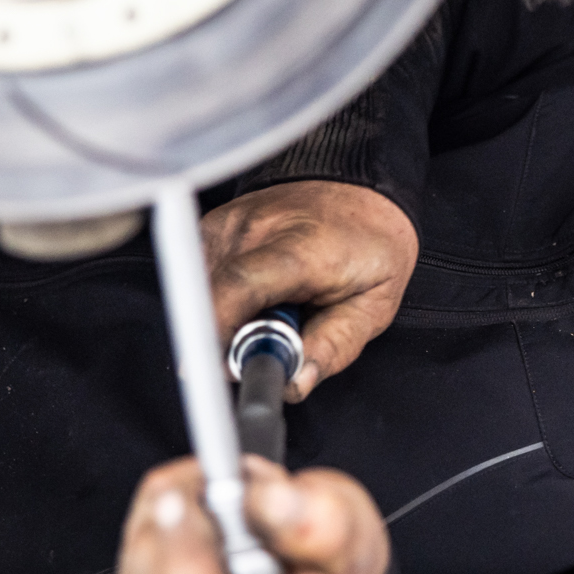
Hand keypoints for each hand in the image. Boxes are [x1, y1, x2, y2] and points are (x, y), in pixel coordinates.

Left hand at [117, 455, 389, 573]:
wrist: (317, 569)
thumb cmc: (335, 562)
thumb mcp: (352, 537)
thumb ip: (320, 524)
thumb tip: (267, 500)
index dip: (186, 554)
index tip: (179, 497)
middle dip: (190, 507)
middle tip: (238, 481)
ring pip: (143, 546)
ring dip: (186, 498)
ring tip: (242, 496)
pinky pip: (139, 530)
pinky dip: (173, 499)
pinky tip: (214, 503)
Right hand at [202, 182, 417, 398]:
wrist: (359, 192)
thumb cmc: (370, 245)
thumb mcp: (373, 305)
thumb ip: (334, 347)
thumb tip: (294, 381)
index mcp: (298, 248)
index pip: (238, 288)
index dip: (217, 333)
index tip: (215, 369)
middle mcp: (253, 229)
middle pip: (210, 300)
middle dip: (228, 338)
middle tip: (268, 342)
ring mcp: (227, 224)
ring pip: (201, 293)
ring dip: (227, 315)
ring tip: (269, 307)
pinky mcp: (211, 227)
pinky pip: (199, 278)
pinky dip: (220, 296)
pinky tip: (254, 291)